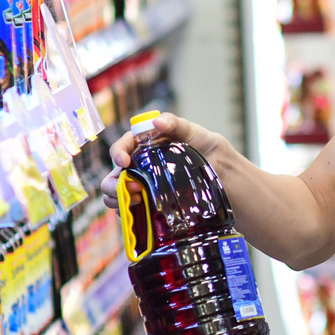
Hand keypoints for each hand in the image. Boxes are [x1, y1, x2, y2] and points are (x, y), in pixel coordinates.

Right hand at [99, 112, 221, 207]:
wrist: (221, 174)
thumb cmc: (205, 148)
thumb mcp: (193, 132)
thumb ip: (175, 123)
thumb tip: (157, 122)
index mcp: (143, 147)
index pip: (122, 147)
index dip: (118, 153)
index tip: (124, 161)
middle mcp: (138, 168)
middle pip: (113, 176)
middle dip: (113, 184)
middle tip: (133, 188)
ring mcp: (141, 187)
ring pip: (116, 196)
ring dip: (119, 200)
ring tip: (138, 200)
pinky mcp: (148, 204)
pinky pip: (130, 212)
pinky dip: (130, 213)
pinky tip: (143, 210)